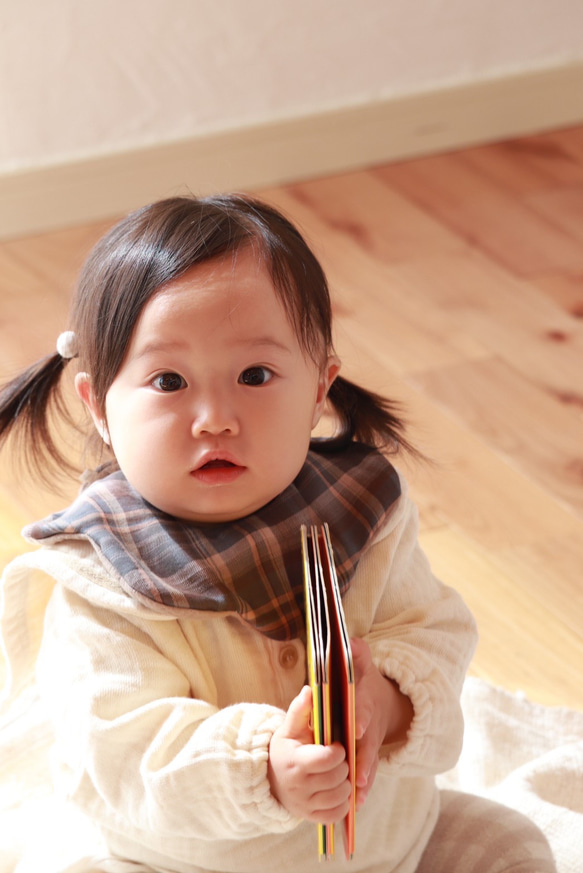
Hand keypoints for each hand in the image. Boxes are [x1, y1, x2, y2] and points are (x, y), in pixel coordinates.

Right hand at [268, 685, 351, 822]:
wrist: (272, 779)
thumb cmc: (286, 749)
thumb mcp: (290, 728)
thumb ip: (300, 708)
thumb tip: (310, 689)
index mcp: (296, 762)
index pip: (328, 759)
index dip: (338, 750)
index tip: (336, 745)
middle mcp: (299, 786)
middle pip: (338, 777)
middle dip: (344, 765)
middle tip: (339, 759)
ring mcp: (305, 805)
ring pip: (341, 796)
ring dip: (346, 783)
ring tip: (339, 772)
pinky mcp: (311, 818)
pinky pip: (336, 814)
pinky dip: (343, 802)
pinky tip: (338, 789)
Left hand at [351, 637, 412, 810]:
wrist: (384, 702)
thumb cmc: (364, 682)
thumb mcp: (363, 664)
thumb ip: (359, 654)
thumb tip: (352, 642)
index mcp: (365, 702)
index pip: (363, 709)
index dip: (361, 717)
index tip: (358, 727)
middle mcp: (370, 726)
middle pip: (367, 743)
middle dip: (363, 757)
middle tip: (357, 775)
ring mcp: (371, 743)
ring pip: (368, 763)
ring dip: (364, 779)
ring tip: (357, 796)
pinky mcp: (370, 757)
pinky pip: (368, 774)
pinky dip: (364, 789)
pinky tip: (357, 806)